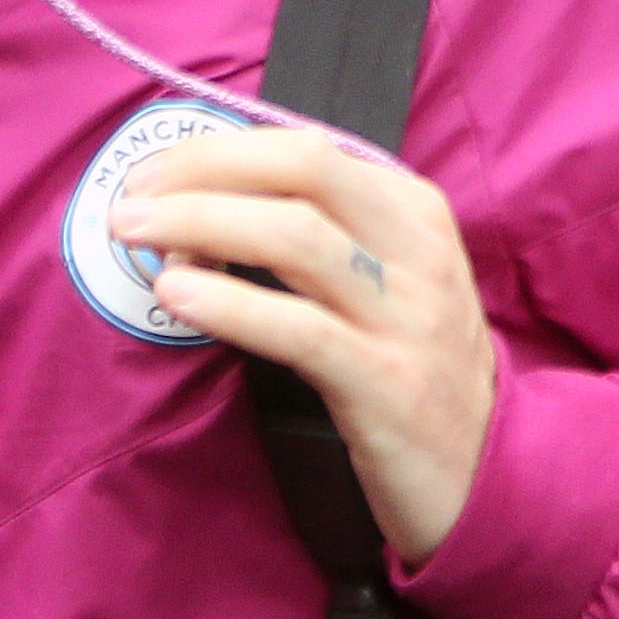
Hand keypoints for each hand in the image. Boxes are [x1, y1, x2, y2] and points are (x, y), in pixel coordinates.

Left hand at [110, 127, 498, 559]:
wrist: (487, 469)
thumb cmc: (415, 366)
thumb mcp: (392, 281)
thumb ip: (326, 235)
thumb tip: (207, 199)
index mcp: (416, 212)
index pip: (308, 149)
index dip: (217, 149)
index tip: (152, 170)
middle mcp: (418, 251)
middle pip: (303, 171)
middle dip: (203, 170)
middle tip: (132, 196)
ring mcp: (407, 316)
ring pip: (296, 236)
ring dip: (199, 222)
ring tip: (134, 233)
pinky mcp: (385, 383)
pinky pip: (299, 329)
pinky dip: (230, 303)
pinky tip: (176, 295)